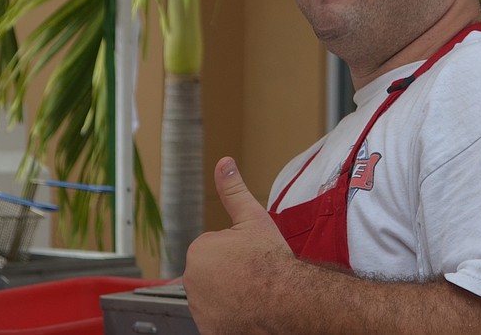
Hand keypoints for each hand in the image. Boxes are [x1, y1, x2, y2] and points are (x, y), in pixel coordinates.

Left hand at [184, 157, 292, 333]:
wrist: (288, 302)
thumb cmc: (271, 261)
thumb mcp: (253, 218)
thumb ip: (233, 190)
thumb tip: (223, 162)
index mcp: (198, 251)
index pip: (214, 248)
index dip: (235, 251)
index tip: (251, 257)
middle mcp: (191, 282)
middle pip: (211, 273)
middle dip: (229, 273)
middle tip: (254, 275)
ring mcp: (199, 310)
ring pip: (214, 296)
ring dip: (229, 295)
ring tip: (253, 294)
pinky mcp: (209, 331)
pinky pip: (217, 320)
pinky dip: (229, 317)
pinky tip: (249, 313)